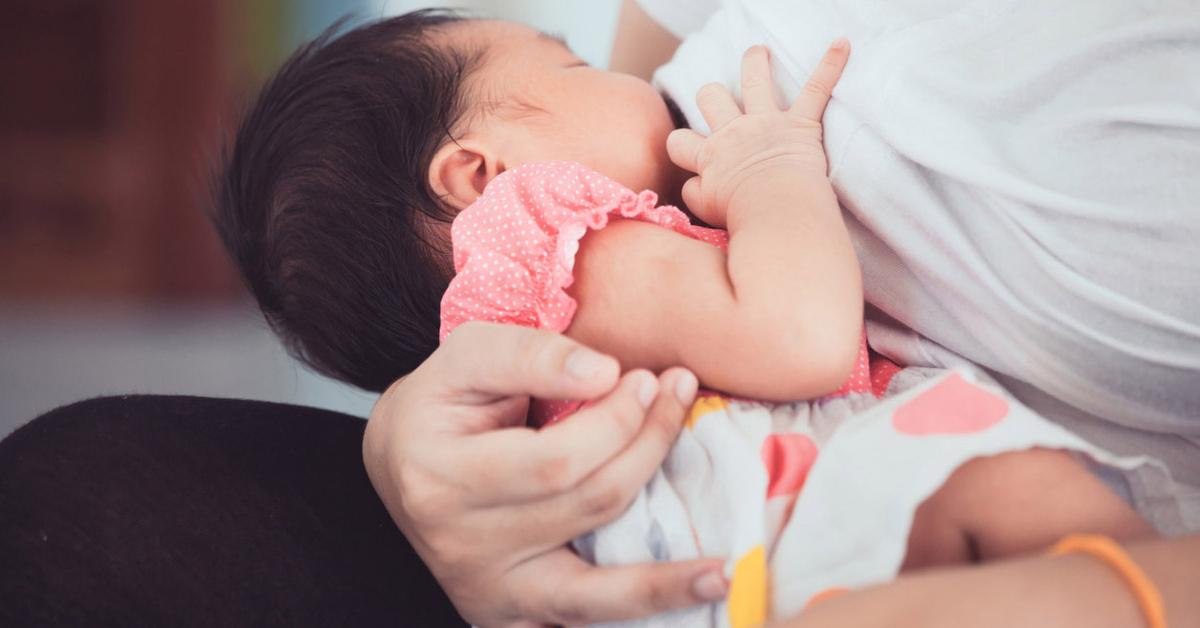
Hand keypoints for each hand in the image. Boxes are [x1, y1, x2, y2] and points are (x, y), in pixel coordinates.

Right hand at [362, 322, 727, 626]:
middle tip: (677, 398)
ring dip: (665, 578)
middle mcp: (462, 547)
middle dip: (647, 448)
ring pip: (592, 591)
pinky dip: (640, 610)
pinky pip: (583, 619)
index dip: (615, 421)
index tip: (649, 378)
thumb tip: (606, 374)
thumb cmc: (440, 402)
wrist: (401, 463)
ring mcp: (487, 591)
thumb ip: (532, 355)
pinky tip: (695, 598)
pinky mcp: (510, 614)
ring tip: (722, 568)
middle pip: (585, 507)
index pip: (553, 461)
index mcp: (441, 479)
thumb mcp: (467, 356)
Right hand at [666, 39, 849, 226]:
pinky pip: (816, 89)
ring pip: (754, 79)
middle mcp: (734, 132)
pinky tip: (841, 45)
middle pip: (711, 97)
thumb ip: (695, 192)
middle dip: (712, 95)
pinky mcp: (801, 124)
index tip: (689, 153)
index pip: (679, 141)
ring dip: (755, 63)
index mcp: (710, 156)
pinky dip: (830, 66)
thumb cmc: (744, 217)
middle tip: (718, 99)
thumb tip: (694, 184)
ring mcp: (767, 123)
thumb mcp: (705, 209)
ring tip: (757, 53)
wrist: (777, 212)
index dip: (682, 145)